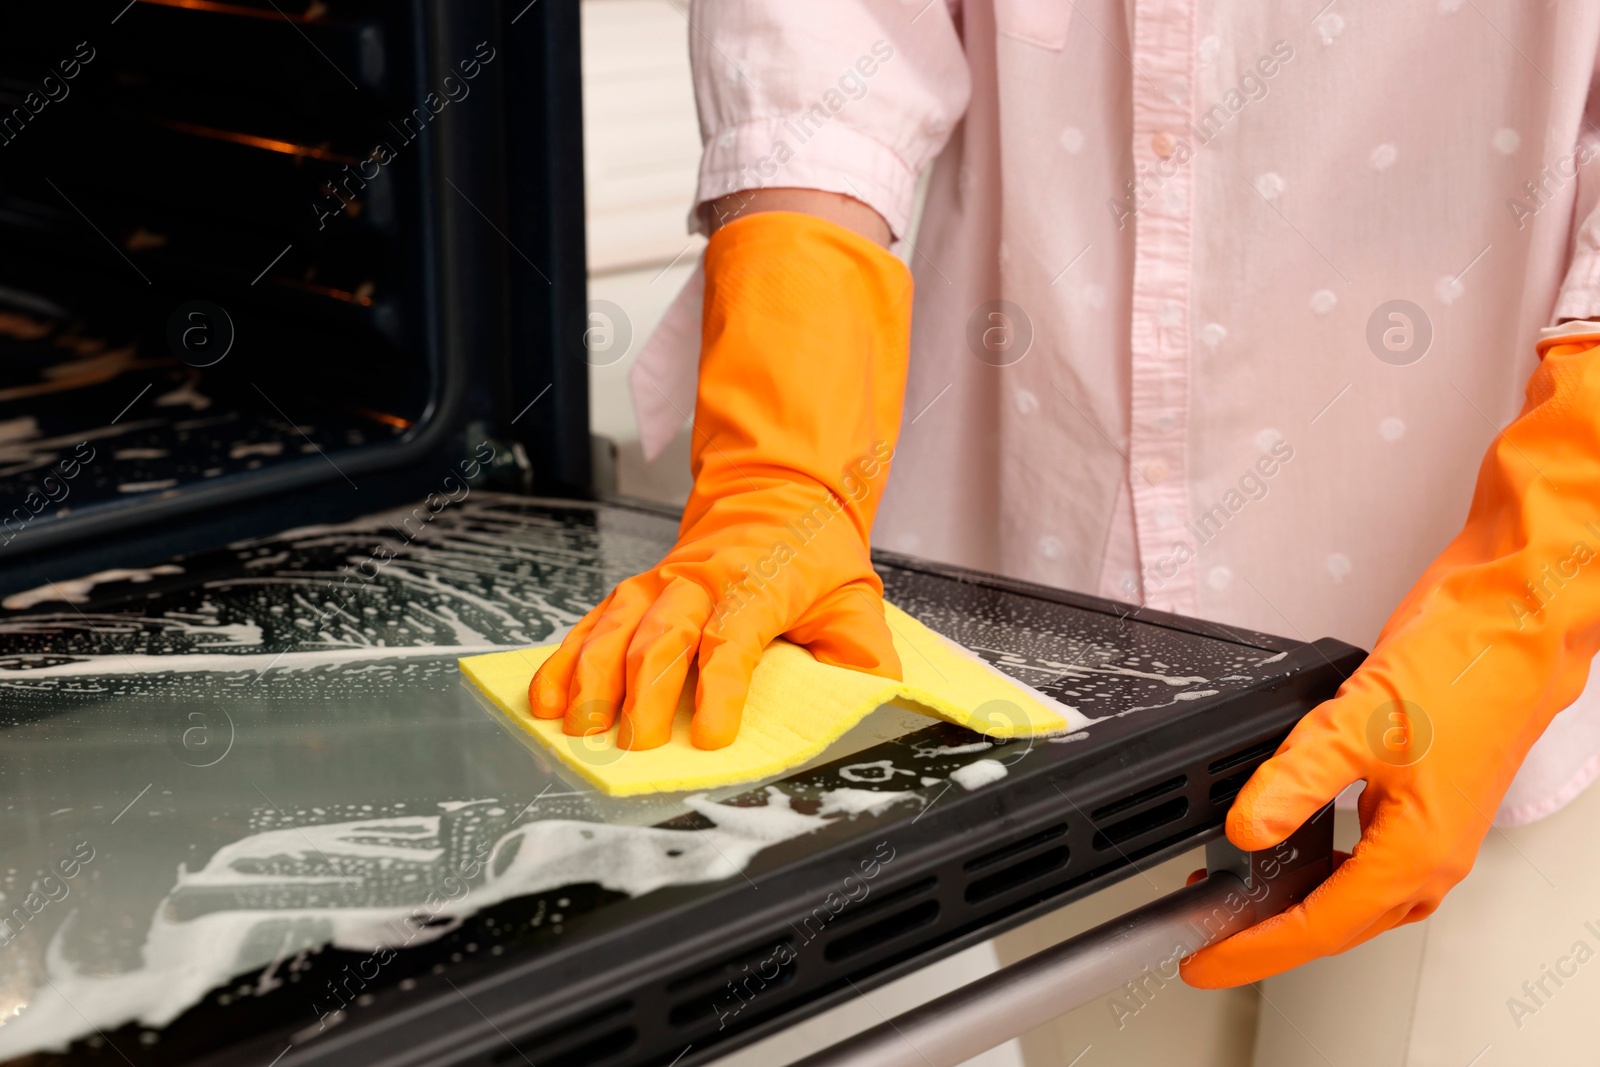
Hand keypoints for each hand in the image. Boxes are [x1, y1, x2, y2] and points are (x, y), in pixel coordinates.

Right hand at [530, 211, 912, 749]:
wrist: (779, 493)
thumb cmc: (813, 556)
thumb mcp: (855, 600)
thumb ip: (862, 656)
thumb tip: (868, 703)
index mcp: (759, 583)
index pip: (734, 636)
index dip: (723, 687)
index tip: (713, 735)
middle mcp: (702, 579)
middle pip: (665, 632)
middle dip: (645, 691)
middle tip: (637, 744)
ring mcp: (663, 582)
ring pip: (618, 625)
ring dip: (594, 677)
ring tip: (580, 727)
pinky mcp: (638, 590)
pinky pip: (593, 623)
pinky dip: (566, 659)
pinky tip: (547, 696)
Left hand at [1184, 333, 1599, 985]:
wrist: (1517, 620)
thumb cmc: (1467, 670)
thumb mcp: (1354, 726)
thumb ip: (1292, 782)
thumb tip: (1248, 828)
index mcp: (1416, 856)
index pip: (1317, 927)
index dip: (1253, 949)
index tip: (1204, 963)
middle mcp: (1428, 855)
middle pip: (1335, 922)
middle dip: (1269, 935)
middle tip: (1209, 940)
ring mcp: (1428, 828)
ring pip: (1353, 892)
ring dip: (1295, 900)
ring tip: (1235, 894)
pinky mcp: (1421, 797)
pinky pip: (1365, 854)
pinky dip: (1322, 862)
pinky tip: (1290, 843)